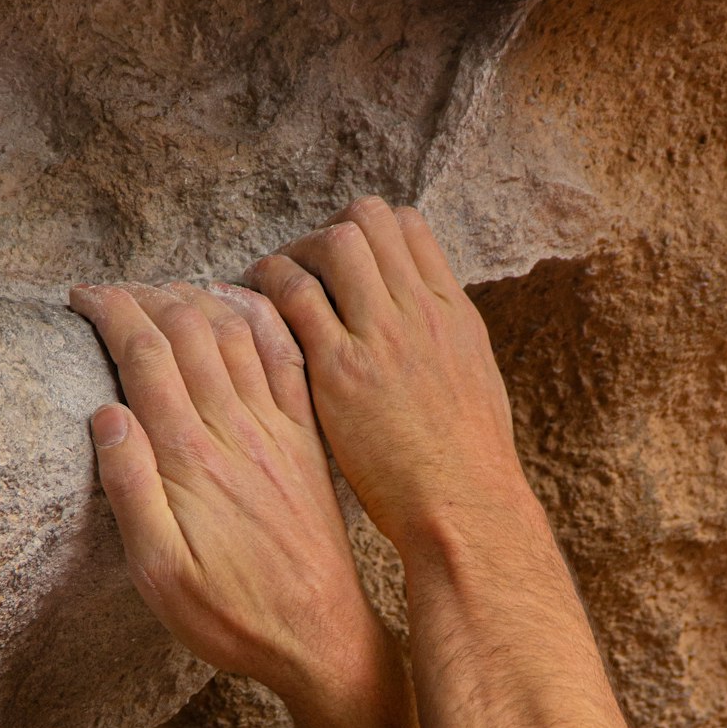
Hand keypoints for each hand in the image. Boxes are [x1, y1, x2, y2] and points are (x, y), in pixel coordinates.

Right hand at [69, 280, 385, 727]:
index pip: (147, 354)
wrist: (323, 638)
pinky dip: (263, 321)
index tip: (82, 296)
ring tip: (166, 293)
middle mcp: (239, 432)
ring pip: (239, 333)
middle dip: (147, 295)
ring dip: (200, 298)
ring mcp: (279, 432)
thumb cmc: (235, 617)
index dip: (112, 312)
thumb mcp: (161, 576)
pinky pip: (288, 361)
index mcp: (193, 459)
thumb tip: (106, 414)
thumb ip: (132, 491)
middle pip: (191, 329)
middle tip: (114, 291)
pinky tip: (246, 306)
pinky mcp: (307, 443)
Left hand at [243, 197, 523, 549]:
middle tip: (301, 269)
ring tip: (271, 284)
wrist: (465, 506)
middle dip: (326, 234)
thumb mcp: (473, 382)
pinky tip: (252, 311)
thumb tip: (416, 328)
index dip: (368, 233)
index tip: (345, 264)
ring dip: (295, 254)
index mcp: (453, 312)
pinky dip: (269, 289)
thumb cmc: (468, 464)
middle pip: (368, 220)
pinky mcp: (342, 370)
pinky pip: (296, 297)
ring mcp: (382, 336)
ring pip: (333, 244)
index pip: (407, 227)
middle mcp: (420, 311)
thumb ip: (441, 344)